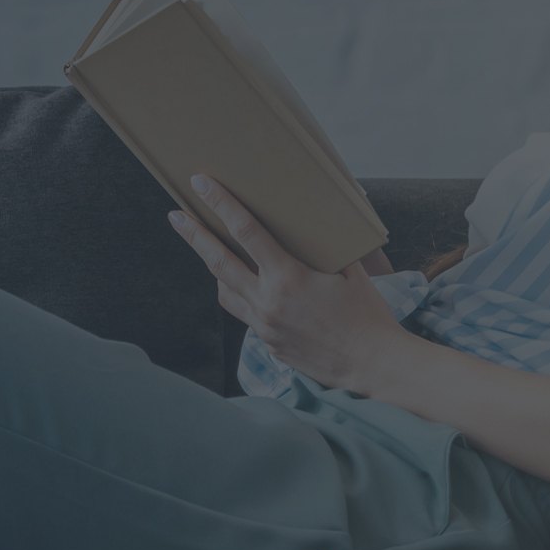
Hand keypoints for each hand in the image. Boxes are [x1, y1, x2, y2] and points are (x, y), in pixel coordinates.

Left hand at [169, 175, 414, 396]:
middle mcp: (268, 302)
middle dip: (194, 235)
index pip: (245, 231)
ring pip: (225, 292)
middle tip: (174, 216)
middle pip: (218, 262)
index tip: (201, 184)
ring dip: (214, 269)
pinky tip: (246, 288)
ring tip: (207, 250)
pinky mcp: (270, 344)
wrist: (374, 366)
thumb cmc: (368, 315)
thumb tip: (321, 220)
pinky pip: (245, 315)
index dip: (221, 204)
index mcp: (287, 278)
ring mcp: (265, 327)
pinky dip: (240, 296)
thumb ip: (327, 246)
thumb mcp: (350, 271)